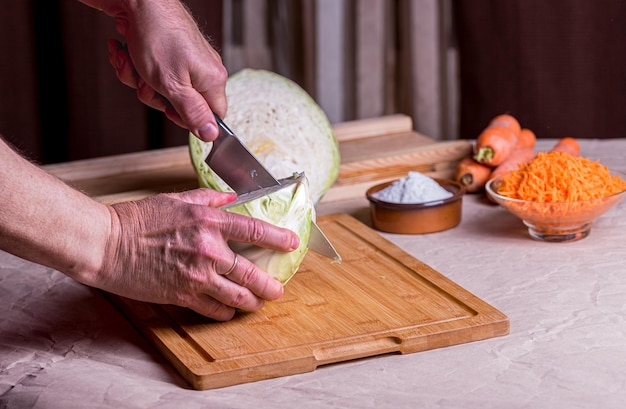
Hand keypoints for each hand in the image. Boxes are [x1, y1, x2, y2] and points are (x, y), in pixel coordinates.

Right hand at [96, 189, 299, 320]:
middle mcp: (209, 249)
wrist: (107, 244)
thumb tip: (230, 197)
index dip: (279, 238)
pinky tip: (229, 310)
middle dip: (270, 285)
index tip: (292, 243)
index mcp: (209, 221)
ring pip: (238, 297)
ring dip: (253, 302)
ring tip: (257, 303)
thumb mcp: (176, 199)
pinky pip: (216, 310)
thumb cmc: (138, 219)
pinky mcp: (183, 295)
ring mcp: (197, 276)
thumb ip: (208, 198)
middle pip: (253, 273)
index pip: (255, 230)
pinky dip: (227, 312)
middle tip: (277, 289)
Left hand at [102, 0, 227, 140]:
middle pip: (182, 104)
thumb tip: (212, 135)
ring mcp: (186, 59)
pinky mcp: (169, 51)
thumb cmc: (157, 37)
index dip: (189, 119)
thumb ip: (193, 113)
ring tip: (131, 62)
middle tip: (146, 83)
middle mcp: (204, 69)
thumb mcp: (173, 86)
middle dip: (154, 96)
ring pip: (161, 88)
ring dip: (137, 79)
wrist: (138, 0)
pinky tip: (125, 52)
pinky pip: (151, 71)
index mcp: (213, 80)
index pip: (214, 116)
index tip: (169, 110)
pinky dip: (133, 64)